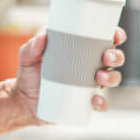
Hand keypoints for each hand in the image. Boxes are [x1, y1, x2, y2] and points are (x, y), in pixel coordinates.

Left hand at [11, 27, 126, 125]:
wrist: (23, 102)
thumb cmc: (29, 75)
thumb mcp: (28, 58)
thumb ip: (32, 47)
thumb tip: (42, 37)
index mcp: (82, 50)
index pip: (105, 40)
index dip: (116, 36)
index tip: (115, 35)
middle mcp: (90, 66)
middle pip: (114, 59)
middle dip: (116, 56)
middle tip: (106, 57)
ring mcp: (89, 85)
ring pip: (112, 79)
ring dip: (112, 77)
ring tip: (99, 77)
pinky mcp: (85, 103)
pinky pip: (101, 104)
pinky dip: (102, 103)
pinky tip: (95, 100)